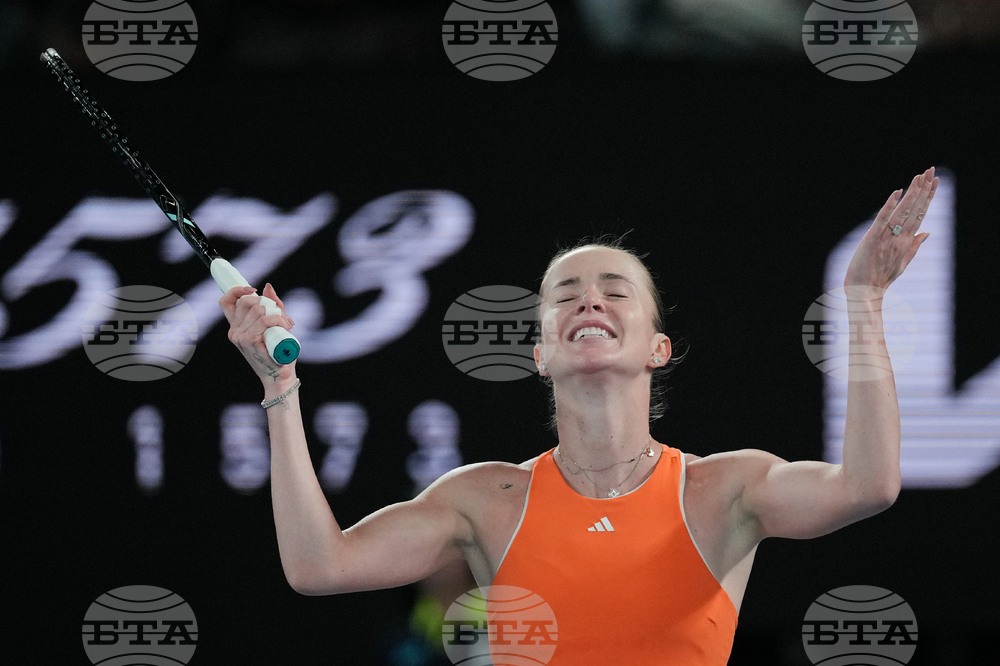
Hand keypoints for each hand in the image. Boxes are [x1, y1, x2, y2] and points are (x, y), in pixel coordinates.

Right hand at [219, 282, 296, 385]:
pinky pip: (264, 320)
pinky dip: (278, 320)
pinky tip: (285, 326)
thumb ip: (273, 305)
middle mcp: (234, 331)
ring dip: (277, 313)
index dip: (237, 290)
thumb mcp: (275, 324)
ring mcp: (240, 336)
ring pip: (258, 310)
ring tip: (286, 323)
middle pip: (246, 301)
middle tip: (280, 314)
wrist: (280, 374)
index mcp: (236, 326)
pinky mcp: (249, 341)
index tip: (253, 289)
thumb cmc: (277, 351)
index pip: (226, 301)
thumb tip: (268, 287)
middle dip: (266, 302)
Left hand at [844, 167, 937, 291]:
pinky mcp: (872, 239)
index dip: (927, 197)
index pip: (920, 214)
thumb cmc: (880, 279)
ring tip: (920, 176)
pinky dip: (890, 206)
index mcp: (906, 242)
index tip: (935, 182)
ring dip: (912, 193)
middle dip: (923, 189)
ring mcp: (887, 238)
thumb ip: (915, 245)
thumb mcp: (901, 262)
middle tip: (931, 171)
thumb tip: (927, 232)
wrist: (865, 293)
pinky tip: (897, 192)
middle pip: (915, 209)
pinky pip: (882, 220)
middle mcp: (899, 238)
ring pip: (903, 212)